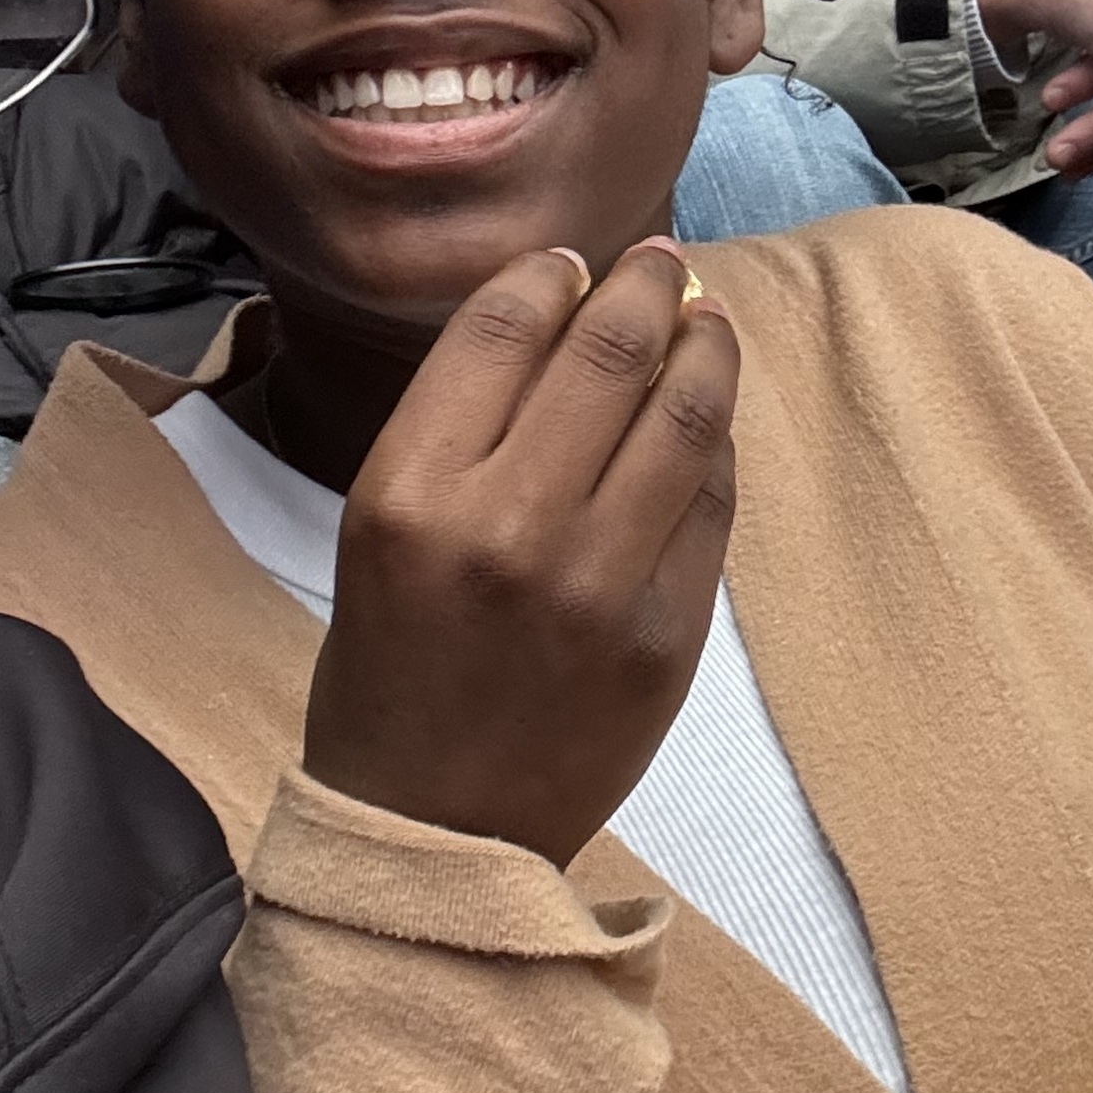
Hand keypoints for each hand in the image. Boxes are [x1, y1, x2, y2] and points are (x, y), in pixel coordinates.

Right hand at [302, 241, 737, 867]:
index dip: (547, 274)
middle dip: (644, 283)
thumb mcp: (377, 530)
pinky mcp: (669, 633)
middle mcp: (505, 526)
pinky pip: (711, 500)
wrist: (434, 832)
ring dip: (704, 342)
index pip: (501, 330)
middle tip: (659, 260)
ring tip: (703, 317)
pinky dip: (715, 439)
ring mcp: (599, 583)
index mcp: (408, 493)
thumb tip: (559, 310)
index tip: (570, 262)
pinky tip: (706, 414)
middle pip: (608, 350)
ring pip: (684, 411)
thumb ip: (458, 425)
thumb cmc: (391, 669)